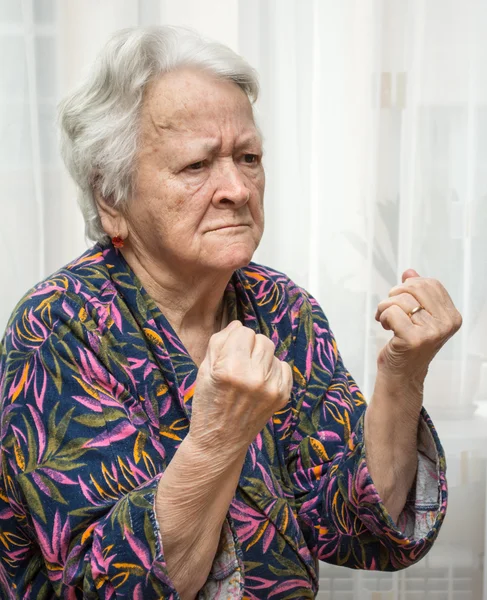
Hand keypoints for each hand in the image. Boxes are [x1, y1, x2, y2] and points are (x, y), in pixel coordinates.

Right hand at [188, 320, 292, 455]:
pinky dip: (273, 370)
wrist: (219, 442)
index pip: (243, 332)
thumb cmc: (208, 403)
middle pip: (262, 339)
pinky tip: (260, 382)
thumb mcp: (204, 370)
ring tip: (248, 374)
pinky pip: (284, 367)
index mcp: (230, 369)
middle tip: (238, 363)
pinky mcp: (282, 397)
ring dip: (261, 358)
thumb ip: (220, 342)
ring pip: (273, 352)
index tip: (227, 354)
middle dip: (250, 347)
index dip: (234, 340)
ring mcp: (271, 388)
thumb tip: (238, 325)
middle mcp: (254, 378)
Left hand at [375, 269, 462, 383]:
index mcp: (451, 316)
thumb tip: (410, 271)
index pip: (429, 284)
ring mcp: (432, 332)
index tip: (402, 302)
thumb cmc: (408, 344)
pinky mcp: (414, 339)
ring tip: (386, 321)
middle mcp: (446, 323)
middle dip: (395, 294)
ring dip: (385, 307)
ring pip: (400, 299)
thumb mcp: (416, 316)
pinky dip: (382, 317)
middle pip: (414, 287)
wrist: (402, 374)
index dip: (409, 287)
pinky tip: (385, 327)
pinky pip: (391, 312)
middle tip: (390, 309)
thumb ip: (416, 294)